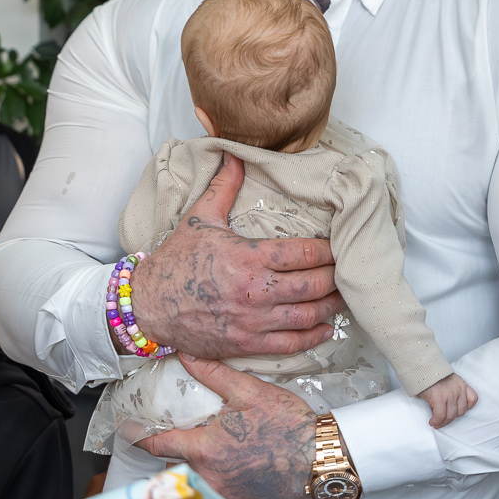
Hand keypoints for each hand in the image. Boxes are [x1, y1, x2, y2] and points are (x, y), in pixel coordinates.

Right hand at [127, 155, 343, 359]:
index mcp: (249, 258)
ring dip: (331, 306)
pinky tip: (325, 328)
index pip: (304, 253)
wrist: (149, 305)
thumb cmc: (175, 262)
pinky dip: (313, 337)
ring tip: (343, 297)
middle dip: (337, 277)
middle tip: (349, 270)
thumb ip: (224, 187)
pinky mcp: (247, 343)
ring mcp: (253, 321)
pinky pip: (290, 344)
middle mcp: (256, 291)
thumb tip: (235, 154)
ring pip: (308, 315)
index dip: (328, 251)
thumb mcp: (199, 218)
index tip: (339, 246)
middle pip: (314, 285)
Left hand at [133, 354, 319, 498]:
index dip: (140, 437)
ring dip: (202, 466)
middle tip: (193, 435)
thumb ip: (214, 374)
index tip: (129, 432)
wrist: (322, 461)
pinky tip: (241, 464)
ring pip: (199, 479)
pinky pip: (221, 492)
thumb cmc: (290, 427)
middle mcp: (209, 477)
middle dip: (180, 450)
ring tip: (222, 450)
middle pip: (178, 464)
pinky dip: (224, 479)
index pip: (159, 444)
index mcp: (204, 449)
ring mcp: (226, 495)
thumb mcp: (250, 392)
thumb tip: (188, 355)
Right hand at [421, 373, 474, 428]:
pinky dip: (436, 421)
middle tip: (443, 420)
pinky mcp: (439, 398)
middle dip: (451, 418)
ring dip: (443, 422)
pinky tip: (432, 421)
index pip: (472, 399)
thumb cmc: (432, 375)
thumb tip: (449, 404)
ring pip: (450, 415)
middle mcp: (458, 390)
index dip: (466, 407)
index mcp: (462, 384)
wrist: (423, 368)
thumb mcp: (449, 379)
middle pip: (460, 411)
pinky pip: (440, 415)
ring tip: (437, 423)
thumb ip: (453, 389)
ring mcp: (449, 394)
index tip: (457, 410)